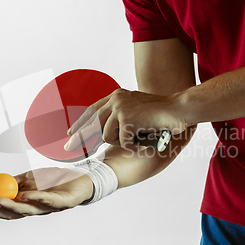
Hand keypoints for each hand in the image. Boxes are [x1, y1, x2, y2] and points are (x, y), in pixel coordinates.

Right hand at [0, 168, 93, 219]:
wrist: (83, 177)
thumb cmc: (56, 179)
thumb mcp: (30, 177)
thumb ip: (11, 182)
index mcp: (28, 204)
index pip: (7, 210)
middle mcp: (38, 209)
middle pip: (15, 214)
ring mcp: (51, 208)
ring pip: (29, 210)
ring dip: (12, 206)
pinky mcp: (64, 203)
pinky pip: (49, 201)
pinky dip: (36, 198)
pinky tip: (24, 195)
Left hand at [65, 89, 184, 150]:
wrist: (177, 109)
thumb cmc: (160, 114)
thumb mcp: (136, 111)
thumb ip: (120, 116)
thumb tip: (102, 132)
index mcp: (117, 96)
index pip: (93, 110)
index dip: (80, 122)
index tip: (70, 132)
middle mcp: (115, 99)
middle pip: (91, 123)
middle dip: (79, 138)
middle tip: (67, 149)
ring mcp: (120, 107)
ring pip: (107, 136)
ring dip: (122, 142)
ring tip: (137, 137)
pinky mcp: (125, 117)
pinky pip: (121, 141)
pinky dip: (132, 145)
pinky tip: (143, 139)